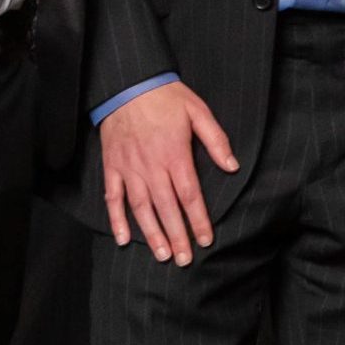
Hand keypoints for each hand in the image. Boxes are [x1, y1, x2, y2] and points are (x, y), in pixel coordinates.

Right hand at [100, 80, 238, 265]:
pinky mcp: (112, 167)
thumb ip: (216, 141)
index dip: (199, 220)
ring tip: (162, 255)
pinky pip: (113, 198)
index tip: (205, 241)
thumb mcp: (199, 112)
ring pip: (141, 208)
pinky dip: (117, 220)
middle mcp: (151, 167)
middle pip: (167, 208)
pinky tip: (124, 239)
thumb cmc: (167, 98)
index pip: (190, 196)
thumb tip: (232, 167)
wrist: (128, 85)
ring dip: (152, 233)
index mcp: (175, 155)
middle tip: (184, 260)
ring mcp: (129, 169)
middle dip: (177, 236)